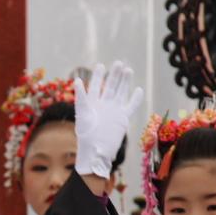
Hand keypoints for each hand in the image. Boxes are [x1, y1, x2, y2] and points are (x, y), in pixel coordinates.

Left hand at [74, 61, 143, 177]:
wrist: (96, 151)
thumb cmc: (86, 135)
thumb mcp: (82, 113)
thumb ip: (81, 97)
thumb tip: (76, 80)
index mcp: (92, 104)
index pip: (95, 86)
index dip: (97, 76)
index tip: (100, 65)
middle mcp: (103, 105)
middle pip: (110, 87)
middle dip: (114, 75)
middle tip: (119, 63)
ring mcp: (114, 111)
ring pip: (121, 93)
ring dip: (125, 82)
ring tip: (128, 70)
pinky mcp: (123, 118)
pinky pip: (131, 106)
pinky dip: (136, 98)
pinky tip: (139, 89)